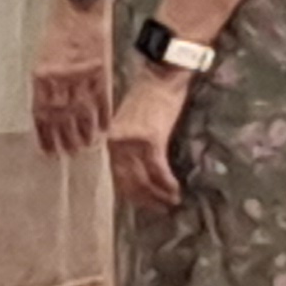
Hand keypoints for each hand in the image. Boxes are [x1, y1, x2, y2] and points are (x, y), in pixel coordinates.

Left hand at [31, 0, 111, 153]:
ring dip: (83, 133)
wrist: (78, 2)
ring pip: (82, 113)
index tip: (49, 151)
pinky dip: (102, 117)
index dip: (45, 134)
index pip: (42, 113)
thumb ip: (45, 79)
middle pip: (62, 117)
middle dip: (64, 139)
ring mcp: (81, 76)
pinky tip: (103, 130)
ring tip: (85, 149)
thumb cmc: (58, 25)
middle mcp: (60, 79)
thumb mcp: (43, 53)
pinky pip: (102, 99)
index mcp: (41, 75)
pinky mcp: (100, 70)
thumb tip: (46, 103)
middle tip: (69, 155)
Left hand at [107, 71, 188, 210]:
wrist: (160, 77)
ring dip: (159, 194)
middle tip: (161, 208)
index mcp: (111, 140)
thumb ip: (129, 146)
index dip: (132, 194)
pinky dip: (167, 183)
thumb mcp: (131, 124)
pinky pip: (158, 170)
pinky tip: (175, 189)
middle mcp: (117, 143)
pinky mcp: (150, 139)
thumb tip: (138, 172)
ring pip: (143, 179)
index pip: (117, 177)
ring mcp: (132, 142)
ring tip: (172, 201)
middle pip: (129, 182)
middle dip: (146, 199)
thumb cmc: (149, 98)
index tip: (146, 204)